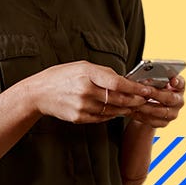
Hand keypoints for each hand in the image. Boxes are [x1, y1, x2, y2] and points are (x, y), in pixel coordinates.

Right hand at [20, 61, 155, 123]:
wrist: (39, 93)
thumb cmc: (62, 76)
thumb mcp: (81, 66)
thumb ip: (103, 73)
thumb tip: (123, 80)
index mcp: (87, 74)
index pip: (117, 83)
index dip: (134, 88)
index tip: (146, 90)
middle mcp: (85, 91)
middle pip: (118, 99)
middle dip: (134, 100)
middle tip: (144, 100)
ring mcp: (82, 106)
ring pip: (112, 111)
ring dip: (125, 109)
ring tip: (132, 106)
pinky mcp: (79, 118)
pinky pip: (101, 118)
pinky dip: (111, 115)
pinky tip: (115, 111)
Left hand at [128, 75, 184, 128]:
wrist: (150, 104)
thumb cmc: (153, 88)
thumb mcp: (155, 81)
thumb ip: (154, 79)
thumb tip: (146, 79)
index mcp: (179, 87)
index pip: (181, 83)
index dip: (178, 82)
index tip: (172, 81)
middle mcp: (179, 101)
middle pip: (170, 98)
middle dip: (156, 94)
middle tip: (144, 90)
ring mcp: (173, 113)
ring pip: (161, 111)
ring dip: (147, 107)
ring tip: (136, 102)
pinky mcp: (164, 123)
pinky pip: (153, 121)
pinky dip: (142, 115)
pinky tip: (133, 110)